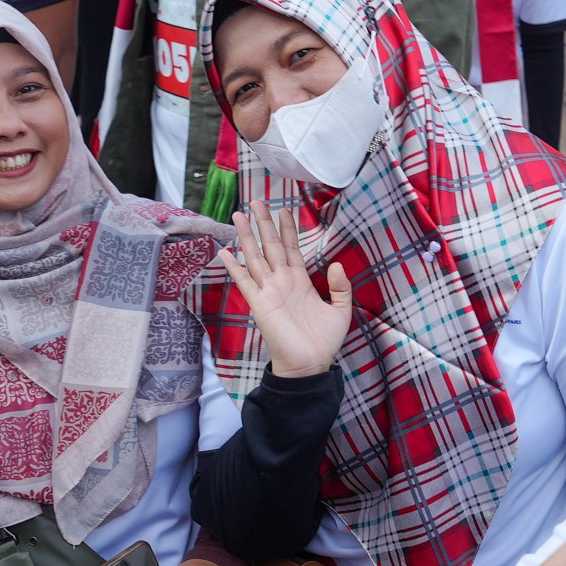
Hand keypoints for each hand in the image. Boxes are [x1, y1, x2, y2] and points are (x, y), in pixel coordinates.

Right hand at [215, 200, 350, 378]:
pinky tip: (224, 252)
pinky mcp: (258, 303)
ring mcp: (268, 291)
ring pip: (255, 257)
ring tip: (238, 215)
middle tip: (257, 201)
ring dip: (246, 237)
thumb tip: (337, 264)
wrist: (309, 364)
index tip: (284, 209)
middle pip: (270, 245)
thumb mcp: (341, 310)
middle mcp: (282, 281)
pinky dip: (234, 267)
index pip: (292, 248)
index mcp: (300, 281)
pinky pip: (244, 281)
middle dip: (264, 223)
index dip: (288, 229)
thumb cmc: (324, 341)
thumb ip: (341, 286)